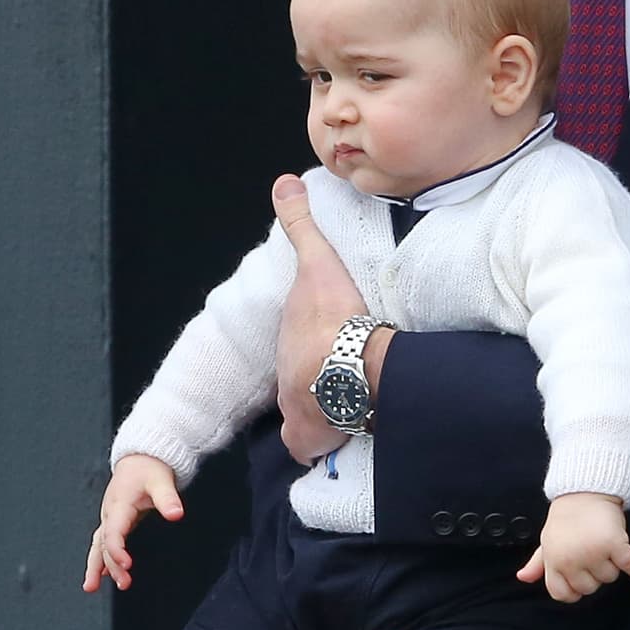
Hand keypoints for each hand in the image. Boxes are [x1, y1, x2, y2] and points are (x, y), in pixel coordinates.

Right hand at [83, 454, 182, 592]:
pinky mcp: (114, 520)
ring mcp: (110, 516)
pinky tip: (100, 574)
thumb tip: (177, 514)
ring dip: (96, 565)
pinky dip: (100, 558)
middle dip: (111, 564)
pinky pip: (103, 542)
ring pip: (98, 544)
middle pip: (105, 542)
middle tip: (124, 583)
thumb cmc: (149, 467)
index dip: (117, 549)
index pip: (113, 531)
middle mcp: (110, 512)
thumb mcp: (161, 480)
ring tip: (91, 587)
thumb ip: (168, 498)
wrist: (140, 457)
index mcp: (119, 503)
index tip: (127, 564)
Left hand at [271, 173, 391, 461]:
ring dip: (319, 414)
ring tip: (345, 407)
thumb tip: (284, 182)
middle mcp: (286, 376)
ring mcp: (295, 409)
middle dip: (313, 381)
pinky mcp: (311, 438)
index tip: (325, 343)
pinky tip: (341, 438)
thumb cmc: (333, 315)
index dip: (308, 343)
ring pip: (301, 415)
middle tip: (341, 375)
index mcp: (289, 339)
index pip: (294, 344)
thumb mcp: (316, 261)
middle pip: (296, 380)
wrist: (345, 367)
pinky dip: (321, 445)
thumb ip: (301, 225)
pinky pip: (310, 447)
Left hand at [516, 493, 629, 602]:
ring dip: (612, 565)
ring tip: (605, 546)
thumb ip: (537, 563)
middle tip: (593, 555)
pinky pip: (629, 565)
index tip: (581, 579)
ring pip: (609, 577)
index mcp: (554, 562)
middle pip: (589, 588)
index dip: (573, 590)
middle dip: (594, 575)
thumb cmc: (565, 518)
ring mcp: (593, 552)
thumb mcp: (547, 541)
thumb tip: (523, 578)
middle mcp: (571, 560)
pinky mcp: (614, 543)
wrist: (583, 491)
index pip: (562, 594)